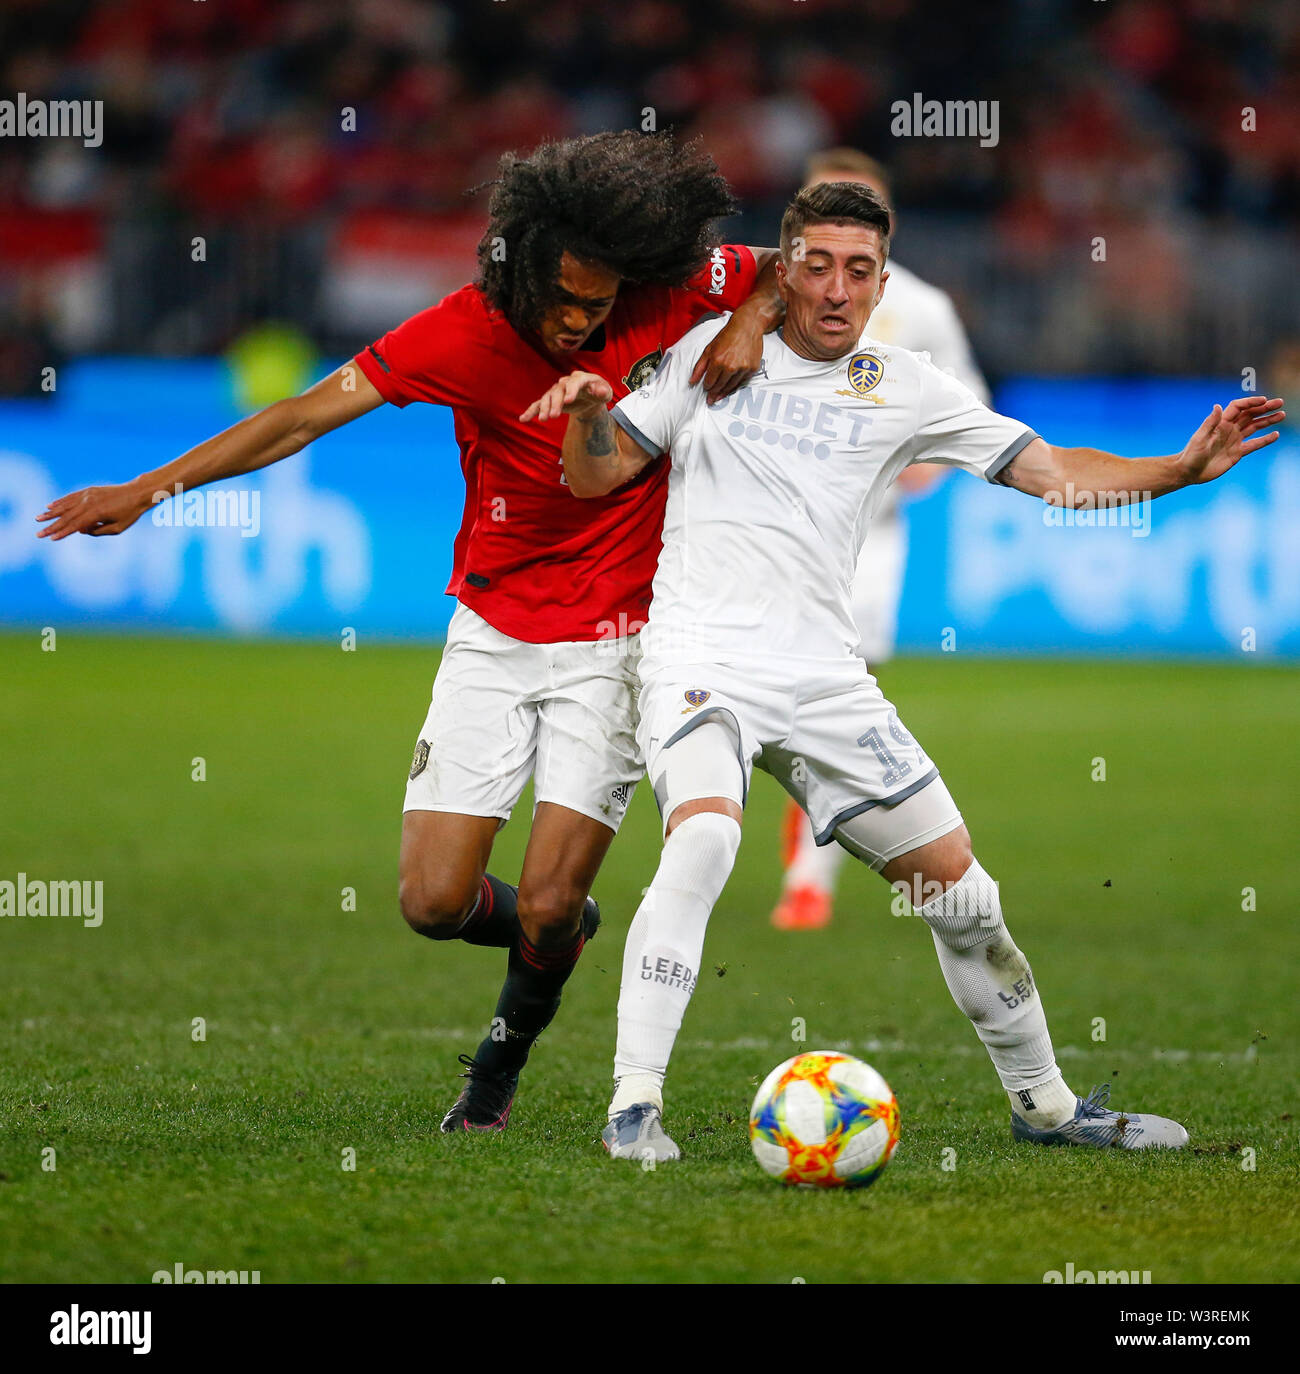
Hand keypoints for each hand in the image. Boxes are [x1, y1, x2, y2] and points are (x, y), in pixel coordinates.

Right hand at [35, 481, 151, 539]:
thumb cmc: (130, 514)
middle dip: (52, 526)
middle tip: (38, 533)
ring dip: (51, 513)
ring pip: (66, 505)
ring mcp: (88, 495)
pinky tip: (50, 506)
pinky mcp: (89, 491)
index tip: (51, 538)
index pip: (76, 525)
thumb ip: (98, 531)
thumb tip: (81, 530)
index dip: (63, 533)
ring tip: (38, 518)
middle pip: (67, 516)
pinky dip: (60, 502)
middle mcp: (89, 502)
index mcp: (97, 513)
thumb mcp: (117, 529)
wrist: (137, 493)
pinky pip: (71, 497)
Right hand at [519, 372, 613, 423]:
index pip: (574, 382)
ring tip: (543, 420)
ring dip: (544, 408)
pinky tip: (523, 419)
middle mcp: (566, 382)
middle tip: (553, 416)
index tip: (568, 401)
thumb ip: (604, 391)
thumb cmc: (599, 392)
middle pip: (558, 391)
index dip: (571, 391)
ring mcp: (556, 390)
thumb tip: (600, 391)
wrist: (590, 395)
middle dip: (555, 403)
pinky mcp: (551, 399)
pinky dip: (531, 411)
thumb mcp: (606, 392)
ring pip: (547, 397)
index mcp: (580, 378)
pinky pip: (539, 404)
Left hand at [689, 312, 763, 404]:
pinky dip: (735, 386)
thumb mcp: (709, 348)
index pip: (710, 381)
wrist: (747, 326)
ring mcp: (743, 368)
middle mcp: (731, 366)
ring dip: (724, 393)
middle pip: (720, 386)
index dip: (707, 386)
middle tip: (710, 400)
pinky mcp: (752, 369)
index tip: (706, 389)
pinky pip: (742, 382)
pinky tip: (730, 388)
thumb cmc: (727, 336)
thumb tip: (692, 381)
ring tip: (719, 397)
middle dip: (714, 394)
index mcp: (718, 361)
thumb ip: (700, 366)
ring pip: (731, 386)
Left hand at [1176, 395, 1284, 485]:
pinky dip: (1265, 440)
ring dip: (1267, 420)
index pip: (1239, 407)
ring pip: (1254, 427)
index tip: (1264, 401)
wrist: (1188, 472)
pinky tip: (1275, 435)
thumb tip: (1218, 406)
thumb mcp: (1200, 438)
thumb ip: (1210, 422)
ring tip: (1282, 415)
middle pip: (1250, 414)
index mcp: (1221, 423)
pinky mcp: (1237, 453)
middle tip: (1280, 402)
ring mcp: (1234, 440)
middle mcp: (1229, 429)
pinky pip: (1254, 444)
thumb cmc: (1191, 454)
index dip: (1251, 402)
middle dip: (1264, 408)